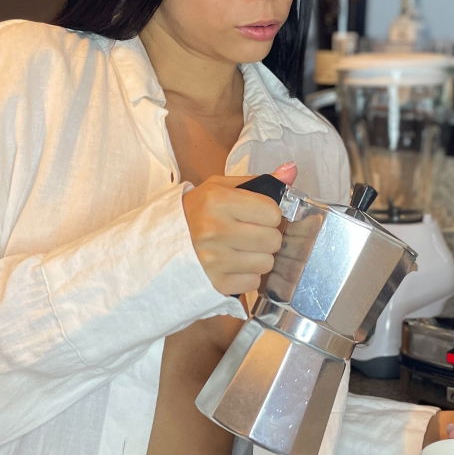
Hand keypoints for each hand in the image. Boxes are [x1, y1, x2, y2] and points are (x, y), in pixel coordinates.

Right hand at [181, 162, 297, 295]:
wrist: (161, 243)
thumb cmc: (197, 211)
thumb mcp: (221, 187)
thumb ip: (259, 180)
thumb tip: (292, 170)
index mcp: (218, 201)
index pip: (273, 212)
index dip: (268, 214)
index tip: (254, 215)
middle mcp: (215, 230)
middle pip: (273, 240)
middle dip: (265, 236)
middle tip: (249, 234)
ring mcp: (214, 260)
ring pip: (266, 263)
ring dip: (257, 257)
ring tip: (240, 250)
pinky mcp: (215, 284)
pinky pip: (253, 283)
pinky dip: (246, 276)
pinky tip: (232, 266)